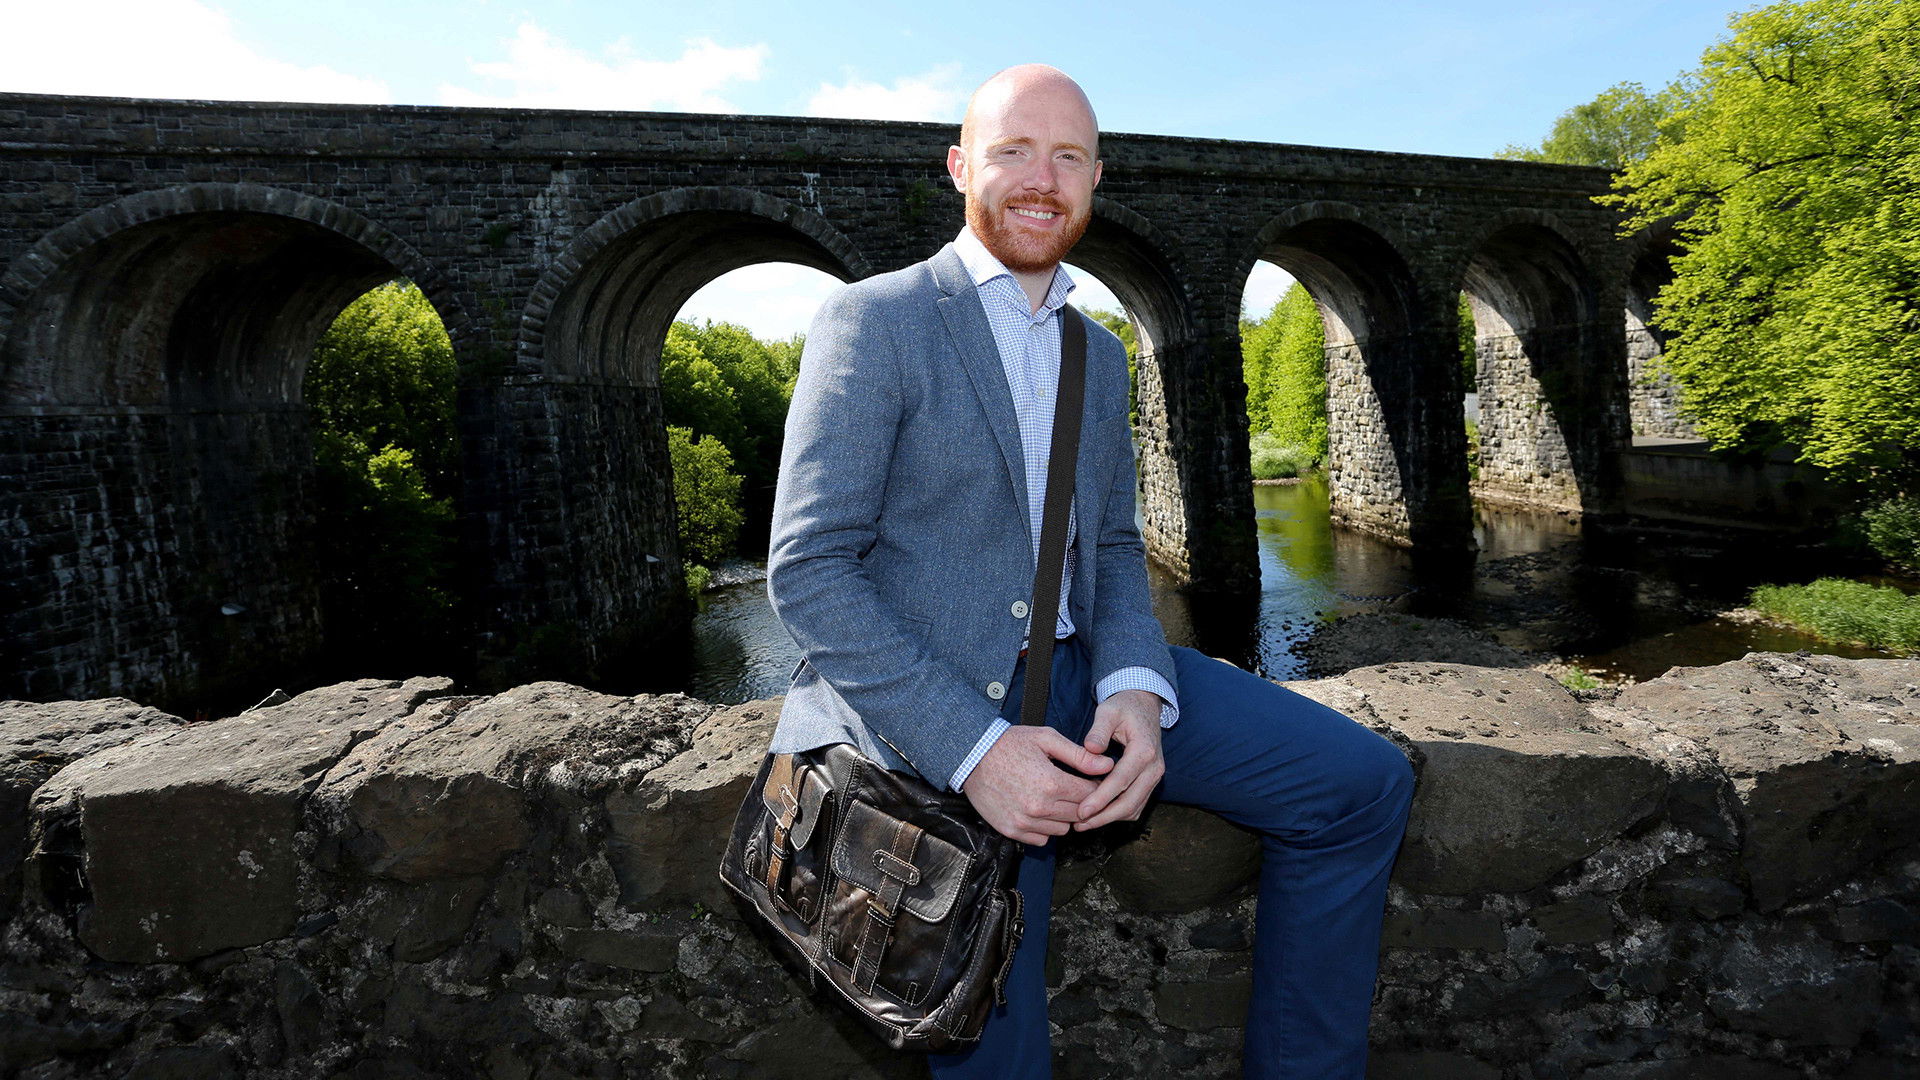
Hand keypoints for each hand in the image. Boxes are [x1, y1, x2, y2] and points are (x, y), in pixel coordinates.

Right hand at [963, 726, 1113, 845]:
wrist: (971, 756)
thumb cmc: (1009, 743)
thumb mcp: (1046, 739)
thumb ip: (1079, 755)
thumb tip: (1108, 765)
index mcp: (1052, 782)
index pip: (1090, 794)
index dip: (1094, 786)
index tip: (1089, 779)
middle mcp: (1040, 807)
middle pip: (1079, 814)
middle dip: (1081, 802)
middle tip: (1072, 788)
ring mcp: (1025, 822)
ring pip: (1063, 829)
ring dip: (1063, 816)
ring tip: (1053, 798)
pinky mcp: (1012, 831)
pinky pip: (1042, 838)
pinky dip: (1045, 827)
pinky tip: (1038, 810)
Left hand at [1073, 690, 1165, 830]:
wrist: (1144, 706)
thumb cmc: (1124, 707)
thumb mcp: (1108, 711)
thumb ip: (1099, 730)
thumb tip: (1091, 749)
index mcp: (1144, 750)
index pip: (1120, 781)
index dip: (1100, 799)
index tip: (1081, 811)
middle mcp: (1154, 768)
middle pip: (1129, 802)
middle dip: (1103, 817)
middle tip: (1079, 824)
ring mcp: (1154, 776)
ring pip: (1133, 808)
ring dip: (1110, 818)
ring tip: (1084, 822)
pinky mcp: (1150, 782)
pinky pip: (1136, 804)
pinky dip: (1118, 812)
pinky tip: (1097, 813)